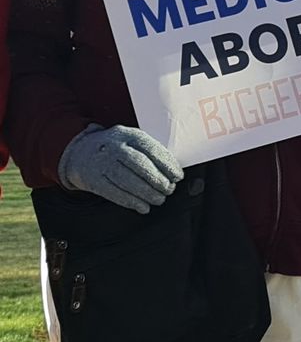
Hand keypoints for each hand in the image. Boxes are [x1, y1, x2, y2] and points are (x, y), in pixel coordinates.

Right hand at [57, 124, 183, 213]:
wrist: (80, 152)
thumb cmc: (116, 148)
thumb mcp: (132, 140)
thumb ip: (150, 151)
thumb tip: (173, 171)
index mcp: (128, 134)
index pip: (151, 149)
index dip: (167, 165)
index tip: (178, 177)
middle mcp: (114, 147)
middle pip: (140, 165)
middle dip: (158, 180)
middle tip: (169, 190)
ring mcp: (102, 163)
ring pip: (127, 180)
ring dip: (147, 193)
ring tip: (159, 199)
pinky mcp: (93, 180)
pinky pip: (114, 193)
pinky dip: (131, 202)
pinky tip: (143, 207)